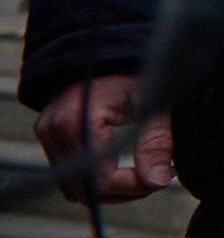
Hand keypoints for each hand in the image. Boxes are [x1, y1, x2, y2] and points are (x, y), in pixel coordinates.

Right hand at [35, 76, 171, 204]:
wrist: (110, 47)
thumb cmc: (135, 68)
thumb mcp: (153, 101)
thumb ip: (156, 141)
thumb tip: (157, 181)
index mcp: (78, 119)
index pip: (100, 179)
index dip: (133, 187)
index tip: (163, 178)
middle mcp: (54, 129)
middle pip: (84, 189)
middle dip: (123, 191)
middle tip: (155, 177)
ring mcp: (47, 133)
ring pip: (73, 187)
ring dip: (108, 189)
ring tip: (141, 173)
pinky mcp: (49, 137)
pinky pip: (67, 175)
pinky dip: (93, 179)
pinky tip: (121, 168)